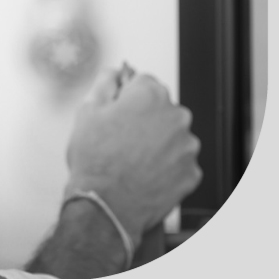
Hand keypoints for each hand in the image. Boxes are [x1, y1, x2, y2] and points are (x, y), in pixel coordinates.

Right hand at [64, 67, 201, 244]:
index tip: (118, 109)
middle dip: (144, 118)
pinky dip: (165, 166)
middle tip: (120, 137)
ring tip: (131, 159)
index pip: (143, 81)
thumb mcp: (87, 111)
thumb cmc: (96, 160)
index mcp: (150, 95)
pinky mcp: (191, 173)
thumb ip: (105, 83)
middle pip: (161, 108)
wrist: (107, 205)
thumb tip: (114, 73)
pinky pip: (179, 162)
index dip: (126, 96)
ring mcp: (187, 147)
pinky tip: (144, 172)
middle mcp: (176, 117)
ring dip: (157, 142)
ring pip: (171, 136)